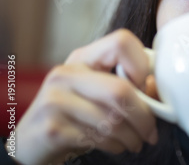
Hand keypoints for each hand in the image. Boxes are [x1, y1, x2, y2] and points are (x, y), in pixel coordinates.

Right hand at [13, 29, 157, 164]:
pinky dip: (116, 146)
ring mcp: (55, 100)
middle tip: (152, 132)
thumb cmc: (75, 115)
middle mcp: (66, 73)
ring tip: (136, 142)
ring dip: (132, 137)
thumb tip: (157, 87)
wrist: (32, 143)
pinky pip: (98, 138)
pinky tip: (116, 146)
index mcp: (84, 57)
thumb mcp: (99, 93)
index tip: (146, 87)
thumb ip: (129, 86)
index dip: (142, 64)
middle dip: (144, 117)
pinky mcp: (51, 129)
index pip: (122, 41)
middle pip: (121, 90)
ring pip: (112, 119)